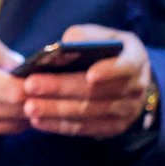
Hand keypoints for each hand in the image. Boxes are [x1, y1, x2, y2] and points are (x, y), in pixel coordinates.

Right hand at [0, 36, 28, 150]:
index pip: (21, 92)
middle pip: (22, 113)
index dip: (36, 86)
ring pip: (12, 128)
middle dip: (33, 102)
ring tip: (17, 101)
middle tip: (36, 89)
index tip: (38, 77)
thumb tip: (20, 63)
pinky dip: (0, 125)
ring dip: (21, 115)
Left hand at [23, 24, 151, 138]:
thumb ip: (85, 36)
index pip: (126, 67)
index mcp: (135, 60)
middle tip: (30, 86)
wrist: (127, 81)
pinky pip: (83, 129)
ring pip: (87, 113)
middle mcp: (134, 88)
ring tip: (29, 107)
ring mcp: (125, 111)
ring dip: (55, 111)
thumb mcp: (103, 37)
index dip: (110, 71)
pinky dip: (59, 125)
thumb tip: (63, 45)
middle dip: (61, 88)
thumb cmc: (107, 53)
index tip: (90, 74)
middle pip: (96, 92)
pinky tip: (38, 121)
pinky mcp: (111, 128)